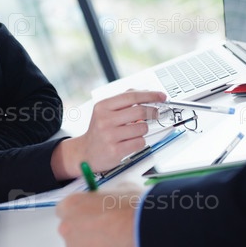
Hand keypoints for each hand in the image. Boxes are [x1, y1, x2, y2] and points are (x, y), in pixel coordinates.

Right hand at [51, 90, 165, 179]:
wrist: (85, 153)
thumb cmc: (98, 131)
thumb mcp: (105, 111)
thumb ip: (123, 101)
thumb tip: (145, 93)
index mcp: (103, 107)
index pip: (131, 96)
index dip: (150, 95)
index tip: (160, 96)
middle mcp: (105, 120)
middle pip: (139, 111)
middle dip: (153, 112)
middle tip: (156, 113)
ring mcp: (110, 136)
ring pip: (142, 128)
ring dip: (143, 129)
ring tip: (134, 132)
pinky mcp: (116, 150)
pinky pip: (140, 142)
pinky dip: (140, 141)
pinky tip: (130, 142)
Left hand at [57, 185, 141, 246]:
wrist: (139, 230)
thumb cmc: (129, 210)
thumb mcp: (119, 191)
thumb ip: (106, 196)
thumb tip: (111, 199)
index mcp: (70, 205)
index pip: (64, 209)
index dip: (79, 212)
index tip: (89, 214)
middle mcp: (67, 227)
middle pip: (70, 230)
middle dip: (84, 231)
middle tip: (104, 230)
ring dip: (92, 245)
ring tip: (113, 242)